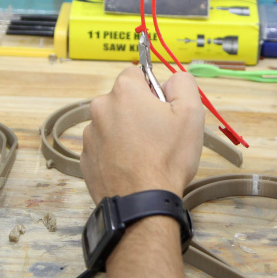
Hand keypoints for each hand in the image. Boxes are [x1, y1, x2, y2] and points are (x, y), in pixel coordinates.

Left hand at [81, 67, 204, 201]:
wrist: (142, 203)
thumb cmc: (167, 158)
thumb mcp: (191, 112)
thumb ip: (183, 83)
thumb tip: (172, 79)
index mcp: (124, 91)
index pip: (137, 73)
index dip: (154, 89)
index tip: (164, 109)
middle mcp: (100, 108)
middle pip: (124, 100)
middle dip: (140, 111)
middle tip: (159, 135)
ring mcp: (89, 135)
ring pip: (113, 124)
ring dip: (127, 132)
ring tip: (146, 155)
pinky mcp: (85, 158)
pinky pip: (104, 147)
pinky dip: (116, 152)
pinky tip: (132, 167)